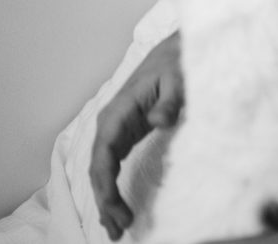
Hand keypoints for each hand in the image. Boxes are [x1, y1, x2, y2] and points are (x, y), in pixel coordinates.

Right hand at [89, 31, 184, 239]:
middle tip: (117, 230)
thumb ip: (169, 101)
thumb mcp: (178, 79)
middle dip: (104, 201)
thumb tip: (160, 122)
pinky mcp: (126, 134)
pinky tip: (117, 208)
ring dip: (106, 199)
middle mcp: (110, 124)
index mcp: (118, 112)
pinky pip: (112, 166)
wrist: (175, 50)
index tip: (116, 209)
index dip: (105, 186)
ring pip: (103, 171)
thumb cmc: (176, 64)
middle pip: (99, 169)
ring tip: (115, 230)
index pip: (103, 156)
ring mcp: (116, 130)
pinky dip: (112, 188)